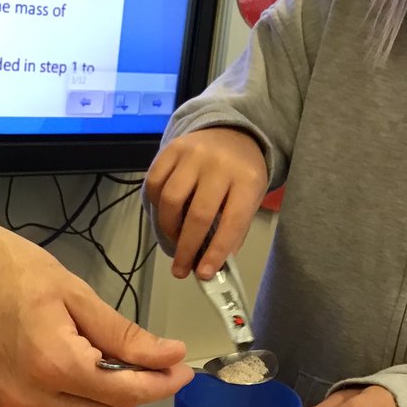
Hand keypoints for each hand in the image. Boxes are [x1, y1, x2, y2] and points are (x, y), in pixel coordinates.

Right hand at [0, 215, 193, 406]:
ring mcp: (10, 404)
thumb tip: (166, 355)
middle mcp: (30, 396)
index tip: (183, 368)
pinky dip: (79, 399)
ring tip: (120, 359)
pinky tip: (85, 367)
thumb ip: (122, 333)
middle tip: (156, 359)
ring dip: (109, 398)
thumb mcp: (73, 292)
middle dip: (139, 390)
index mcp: (54, 365)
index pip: (127, 392)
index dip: (162, 383)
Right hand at [144, 128, 267, 278]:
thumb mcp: (251, 198)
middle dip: (186, 248)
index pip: (232, 221)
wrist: (231, 133)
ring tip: (174, 244)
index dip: (217, 251)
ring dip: (168, 229)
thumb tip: (211, 263)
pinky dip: (155, 207)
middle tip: (180, 270)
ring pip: (170, 199)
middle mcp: (219, 164)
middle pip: (198, 214)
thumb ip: (234, 228)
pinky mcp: (171, 148)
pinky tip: (164, 219)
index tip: (203, 274)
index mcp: (248, 179)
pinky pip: (154, 183)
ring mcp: (193, 154)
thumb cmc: (242, 173)